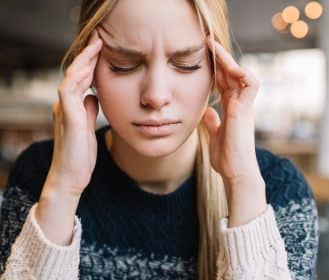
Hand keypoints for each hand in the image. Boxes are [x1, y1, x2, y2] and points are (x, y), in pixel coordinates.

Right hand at [45, 29, 101, 197]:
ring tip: (95, 46)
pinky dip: (77, 78)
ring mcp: (64, 111)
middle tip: (99, 38)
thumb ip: (88, 111)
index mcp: (72, 107)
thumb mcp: (88, 129)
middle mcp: (65, 106)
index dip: (90, 63)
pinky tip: (88, 69)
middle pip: (75, 74)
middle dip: (87, 55)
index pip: (80, 79)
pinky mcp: (68, 119)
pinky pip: (69, 92)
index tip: (102, 49)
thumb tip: (93, 96)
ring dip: (83, 61)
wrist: (71, 178)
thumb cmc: (80, 156)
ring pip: (71, 78)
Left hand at [202, 37, 266, 225]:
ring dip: (230, 61)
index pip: (225, 82)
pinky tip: (230, 68)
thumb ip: (213, 123)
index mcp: (231, 109)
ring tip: (216, 49)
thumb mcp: (215, 136)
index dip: (216, 68)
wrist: (236, 173)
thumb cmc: (228, 158)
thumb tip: (207, 112)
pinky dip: (243, 74)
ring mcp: (244, 107)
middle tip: (207, 41)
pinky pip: (251, 85)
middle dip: (221, 57)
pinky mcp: (245, 111)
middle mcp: (239, 105)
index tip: (204, 55)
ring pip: (242, 76)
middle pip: (232, 75)